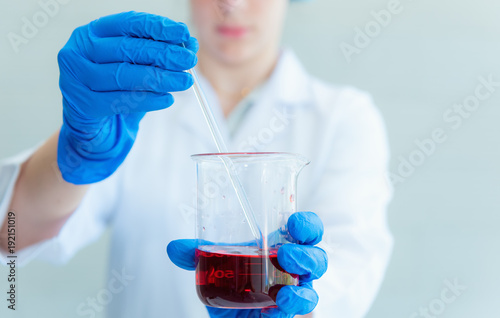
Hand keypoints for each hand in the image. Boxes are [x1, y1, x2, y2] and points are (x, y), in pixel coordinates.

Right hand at [57, 11, 197, 183]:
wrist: (93, 124)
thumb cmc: (114, 88)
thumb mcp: (136, 66)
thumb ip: (158, 53)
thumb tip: (190, 43)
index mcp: (92, 32)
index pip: (128, 23)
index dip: (158, 27)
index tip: (183, 33)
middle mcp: (79, 50)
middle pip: (127, 49)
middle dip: (164, 54)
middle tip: (189, 60)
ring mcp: (76, 78)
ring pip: (124, 75)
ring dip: (160, 78)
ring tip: (184, 81)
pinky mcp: (83, 104)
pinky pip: (120, 101)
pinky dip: (147, 100)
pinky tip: (167, 99)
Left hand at [167, 212, 327, 316]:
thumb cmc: (234, 286)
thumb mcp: (214, 269)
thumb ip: (197, 256)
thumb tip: (174, 247)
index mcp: (281, 248)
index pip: (305, 231)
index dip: (306, 225)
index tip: (293, 222)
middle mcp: (293, 270)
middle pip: (317, 255)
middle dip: (308, 252)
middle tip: (287, 252)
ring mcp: (295, 293)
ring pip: (313, 287)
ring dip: (303, 282)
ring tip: (284, 284)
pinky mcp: (290, 314)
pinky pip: (300, 309)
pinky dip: (292, 305)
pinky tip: (277, 305)